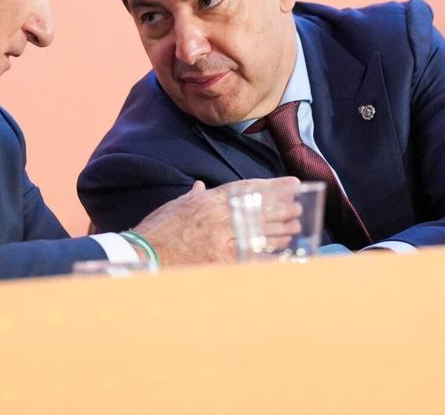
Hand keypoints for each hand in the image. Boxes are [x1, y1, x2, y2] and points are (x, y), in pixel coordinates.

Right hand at [131, 177, 301, 265]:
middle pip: (259, 209)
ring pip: (259, 231)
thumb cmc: (159, 231)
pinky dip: (268, 252)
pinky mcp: (222, 261)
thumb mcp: (176, 206)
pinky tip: (281, 249)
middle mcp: (218, 217)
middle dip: (281, 207)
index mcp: (209, 200)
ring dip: (279, 229)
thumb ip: (194, 196)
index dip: (273, 186)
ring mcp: (221, 239)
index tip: (292, 184)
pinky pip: (252, 255)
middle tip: (299, 205)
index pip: (248, 189)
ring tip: (294, 225)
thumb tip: (202, 187)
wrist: (145, 256)